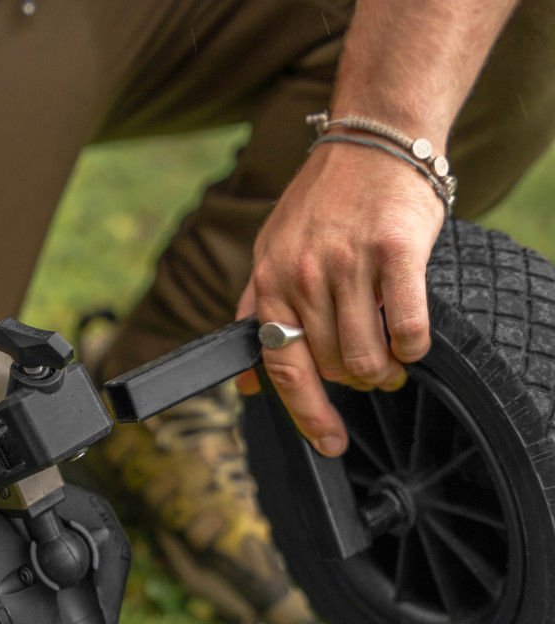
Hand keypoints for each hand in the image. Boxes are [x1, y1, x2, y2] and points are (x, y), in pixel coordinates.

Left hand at [236, 142, 444, 456]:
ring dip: (386, 371)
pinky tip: (412, 340)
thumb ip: (255, 316)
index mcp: (270, 281)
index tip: (329, 444)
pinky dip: (414, 347)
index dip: (307, 414)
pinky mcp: (395, 252)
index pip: (283, 367)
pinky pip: (409, 328)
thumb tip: (245, 386)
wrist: (369, 143)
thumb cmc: (320, 205)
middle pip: (334, 368)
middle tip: (371, 369)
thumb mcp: (269, 254)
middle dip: (356, 381)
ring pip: (369, 357)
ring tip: (392, 359)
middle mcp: (305, 276)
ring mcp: (349, 264)